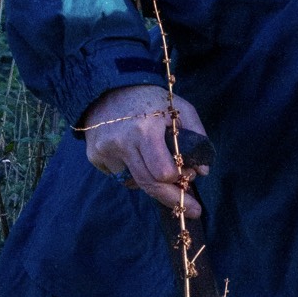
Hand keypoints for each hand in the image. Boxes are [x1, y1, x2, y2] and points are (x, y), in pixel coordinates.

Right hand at [82, 85, 208, 215]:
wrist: (109, 86)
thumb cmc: (151, 99)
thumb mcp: (181, 108)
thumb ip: (198, 136)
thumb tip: (202, 171)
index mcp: (144, 130)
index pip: (162, 173)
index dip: (177, 179)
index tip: (189, 181)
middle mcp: (122, 143)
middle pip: (149, 185)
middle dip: (172, 198)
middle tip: (191, 210)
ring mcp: (105, 151)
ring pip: (135, 183)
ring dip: (151, 181)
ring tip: (158, 165)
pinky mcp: (94, 156)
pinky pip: (120, 175)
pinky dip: (133, 171)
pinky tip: (134, 154)